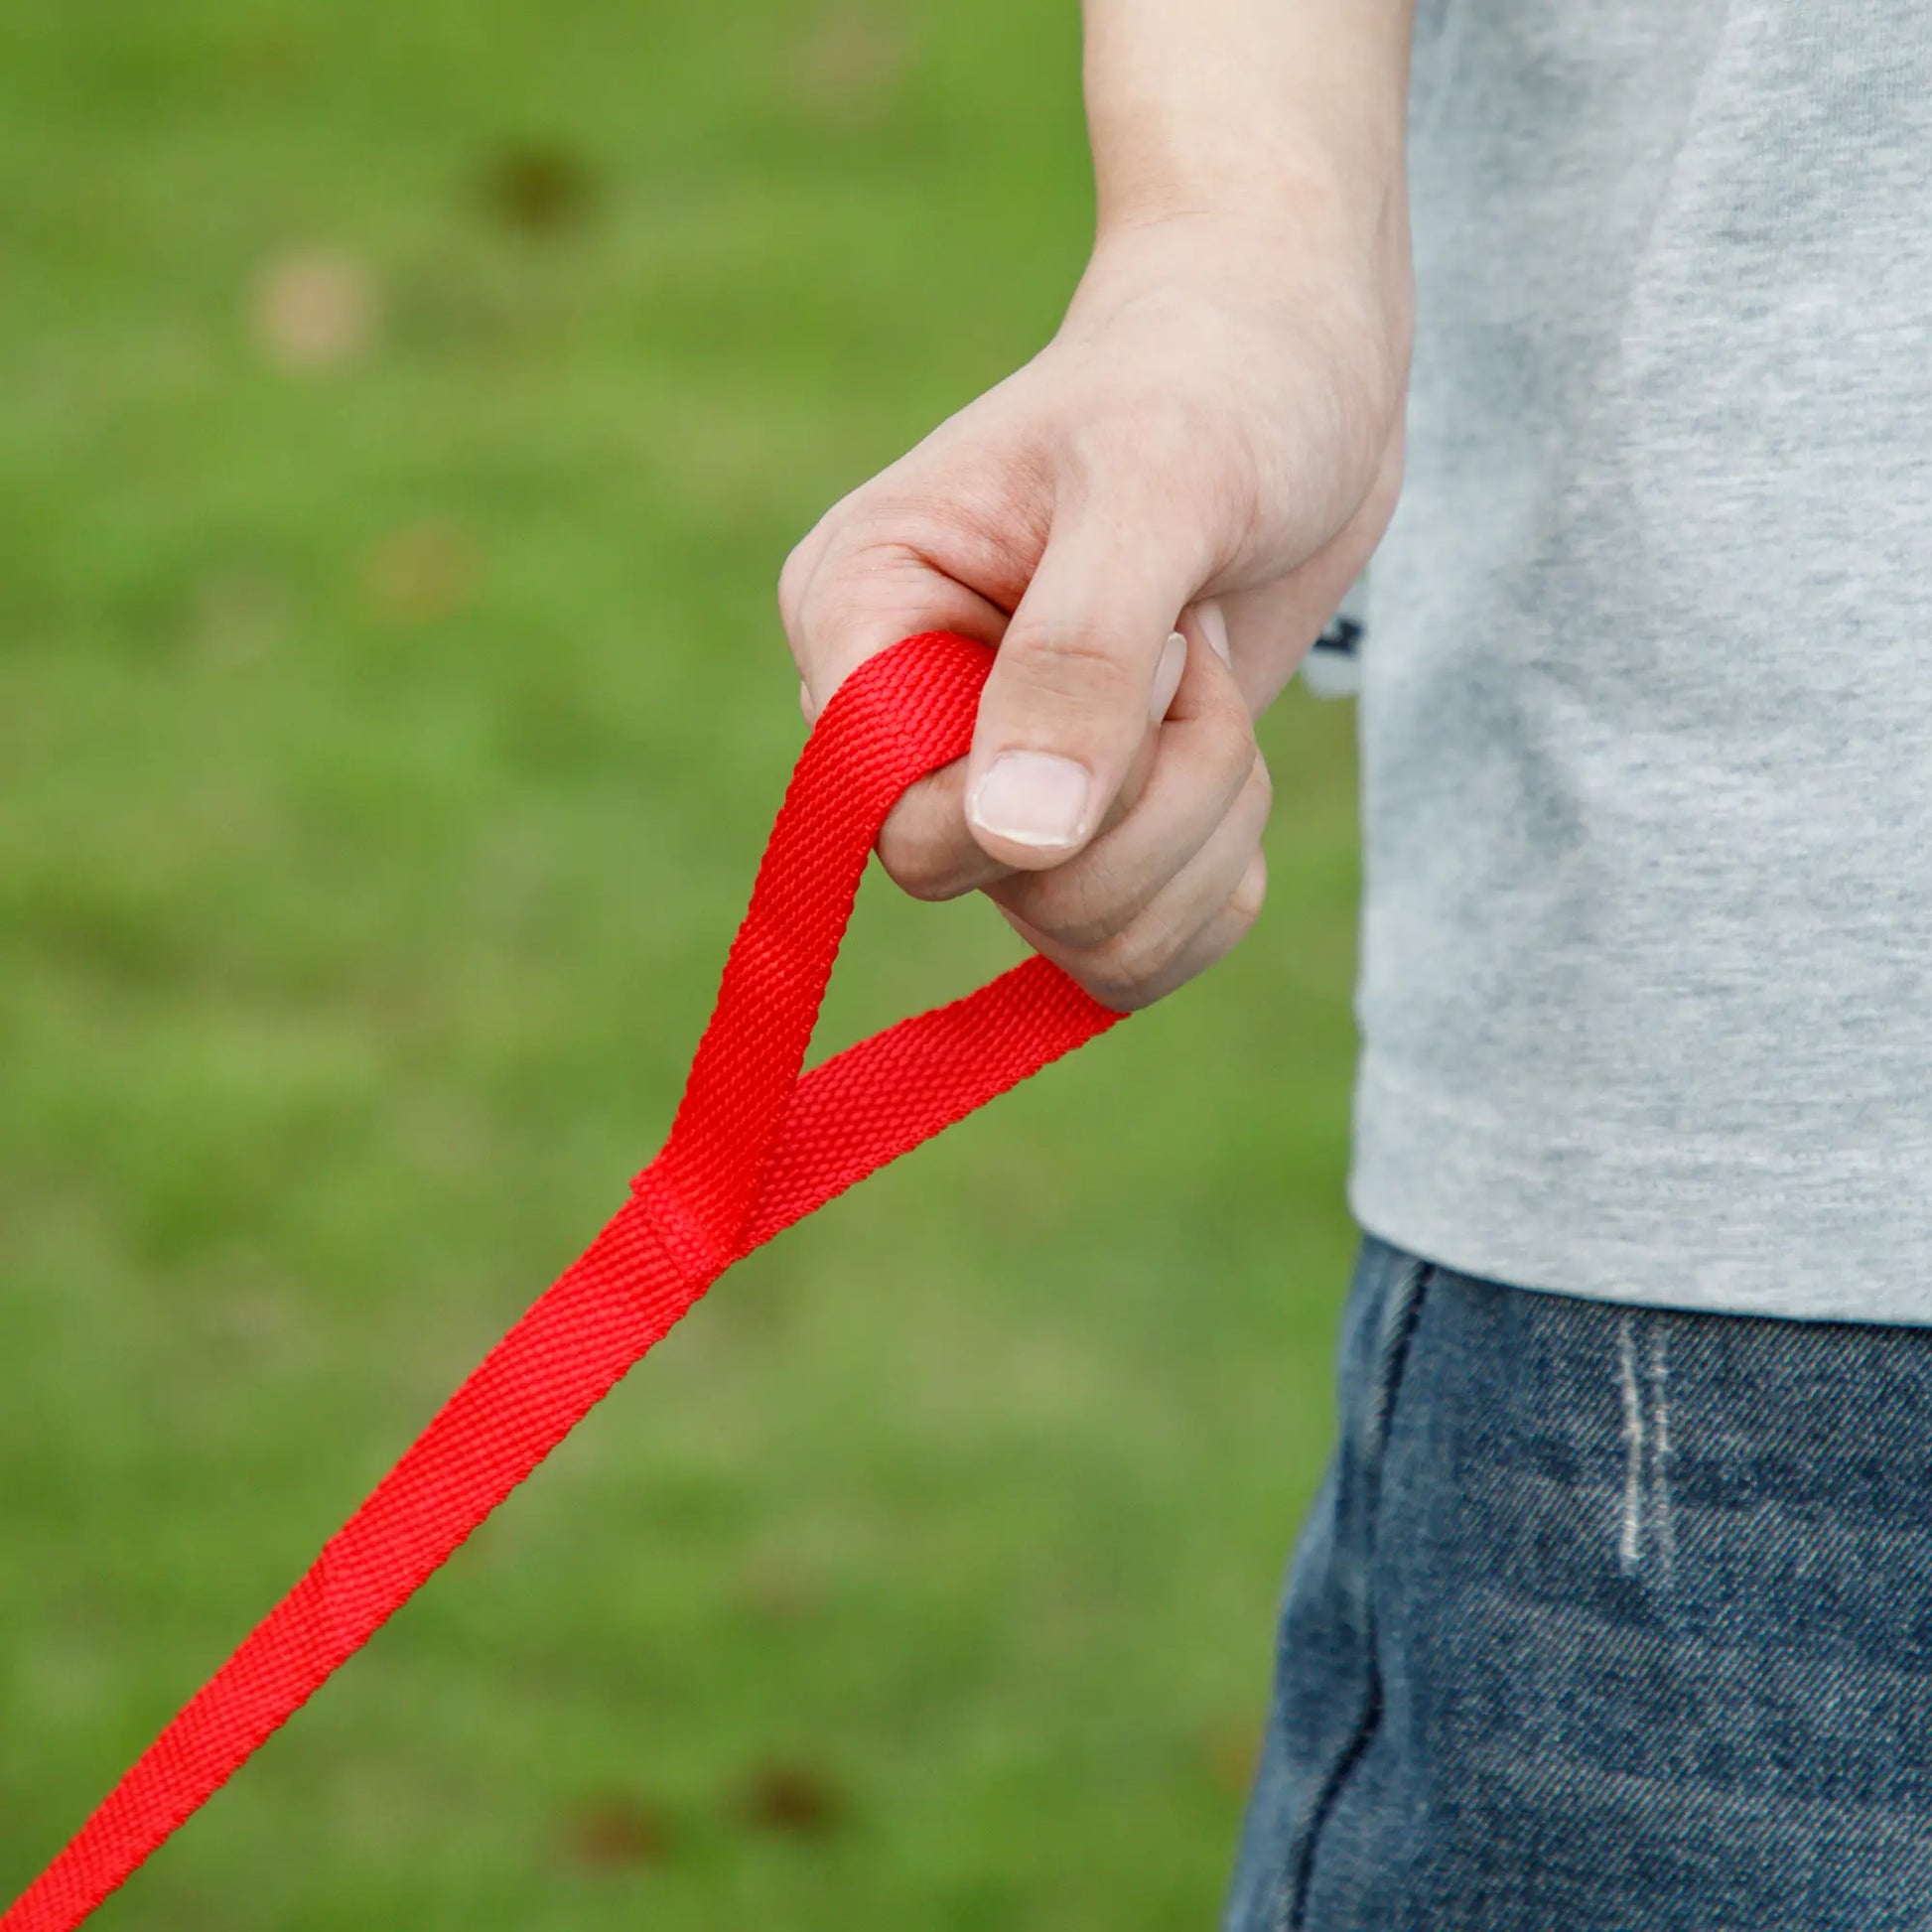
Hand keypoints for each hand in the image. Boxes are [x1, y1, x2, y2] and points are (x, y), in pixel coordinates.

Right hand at [778, 211, 1409, 1009]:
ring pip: (1084, 936)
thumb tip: (1019, 842)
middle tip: (1194, 652)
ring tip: (1211, 680)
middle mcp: (905, 718)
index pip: (891, 812)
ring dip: (1201, 830)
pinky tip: (1235, 758)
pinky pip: (1138, 951)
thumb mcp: (1161, 485)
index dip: (1035, 785)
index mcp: (860, 615)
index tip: (1148, 649)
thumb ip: (1080, 657)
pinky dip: (1219, 876)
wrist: (1295, 365)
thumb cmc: (1217, 379)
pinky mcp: (1080, 828)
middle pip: (1002, 888)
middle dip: (1151, 799)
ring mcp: (993, 784)